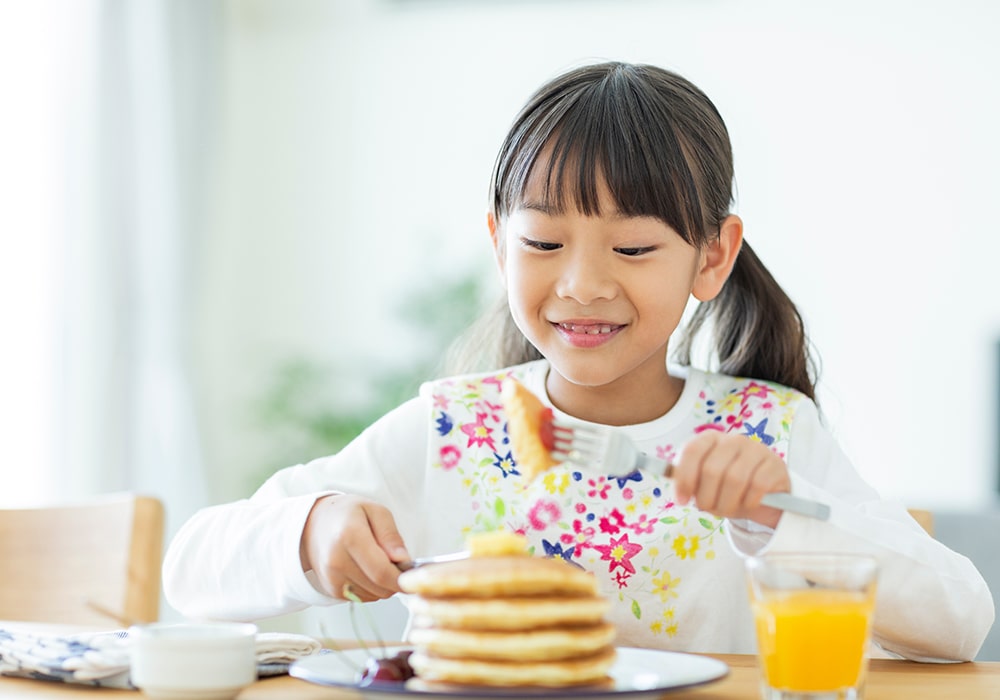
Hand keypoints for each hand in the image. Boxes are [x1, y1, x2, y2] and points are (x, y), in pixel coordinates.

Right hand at [299, 494, 410, 601]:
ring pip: (374, 595)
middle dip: (395, 580)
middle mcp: (336, 561)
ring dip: (384, 585)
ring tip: (379, 562)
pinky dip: (372, 588)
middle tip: (397, 563)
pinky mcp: (331, 590)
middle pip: (379, 587)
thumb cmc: (347, 515)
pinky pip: (363, 597)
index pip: (381, 571)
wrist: (314, 525)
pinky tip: (367, 570)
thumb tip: (403, 560)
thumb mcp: (375, 511)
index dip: (402, 578)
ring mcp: (331, 579)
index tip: (412, 573)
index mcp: (349, 537)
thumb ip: (391, 535)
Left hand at [670, 431, 790, 527]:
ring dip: (727, 503)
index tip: (681, 500)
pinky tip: (747, 504)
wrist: (762, 496)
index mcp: (710, 438)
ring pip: (735, 479)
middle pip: (712, 469)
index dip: (684, 477)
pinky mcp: (775, 464)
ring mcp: (756, 449)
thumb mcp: (704, 485)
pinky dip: (749, 501)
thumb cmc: (726, 488)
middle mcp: (733, 439)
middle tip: (707, 508)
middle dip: (706, 496)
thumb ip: (689, 483)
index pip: (692, 450)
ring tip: (726, 509)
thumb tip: (679, 493)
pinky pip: (757, 486)